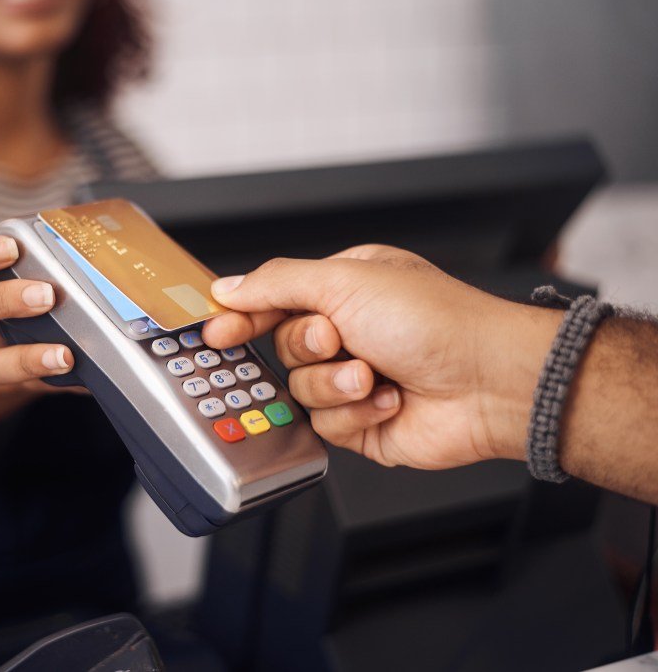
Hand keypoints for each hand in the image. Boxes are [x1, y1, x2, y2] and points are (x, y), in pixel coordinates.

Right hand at [0, 235, 76, 429]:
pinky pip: (24, 387)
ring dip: (25, 357)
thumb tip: (106, 242)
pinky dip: (51, 378)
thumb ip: (60, 255)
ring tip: (63, 352)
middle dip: (2, 300)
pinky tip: (75, 367)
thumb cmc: (42, 287)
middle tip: (46, 294)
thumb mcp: (41, 267)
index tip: (10, 247)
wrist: (38, 343)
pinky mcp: (19, 383)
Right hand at [202, 245, 561, 469]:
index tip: (217, 331)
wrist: (489, 383)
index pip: (274, 300)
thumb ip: (277, 283)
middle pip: (283, 347)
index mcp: (345, 289)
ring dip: (336, 384)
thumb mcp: (345, 282)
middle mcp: (349, 332)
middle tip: (339, 340)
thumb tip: (227, 288)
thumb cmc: (436, 321)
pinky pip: (326, 424)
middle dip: (310, 348)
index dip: (243, 316)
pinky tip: (389, 401)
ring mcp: (354, 379)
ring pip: (300, 390)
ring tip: (375, 376)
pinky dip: (356, 413)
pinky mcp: (362, 422)